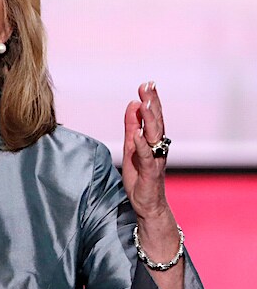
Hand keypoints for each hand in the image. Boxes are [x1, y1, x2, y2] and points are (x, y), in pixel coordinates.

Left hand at [122, 81, 168, 219]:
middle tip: (148, 85)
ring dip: (150, 119)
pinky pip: (147, 157)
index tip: (147, 83)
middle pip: (156, 122)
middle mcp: (158, 147)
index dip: (151, 100)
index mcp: (153, 140)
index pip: (153, 116)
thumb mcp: (131, 147)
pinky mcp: (151, 173)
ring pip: (154, 136)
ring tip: (145, 103)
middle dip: (153, 103)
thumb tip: (133, 104)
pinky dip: (142, 146)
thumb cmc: (140, 176)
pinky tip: (137, 134)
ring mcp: (156, 159)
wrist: (147, 205)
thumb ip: (131, 126)